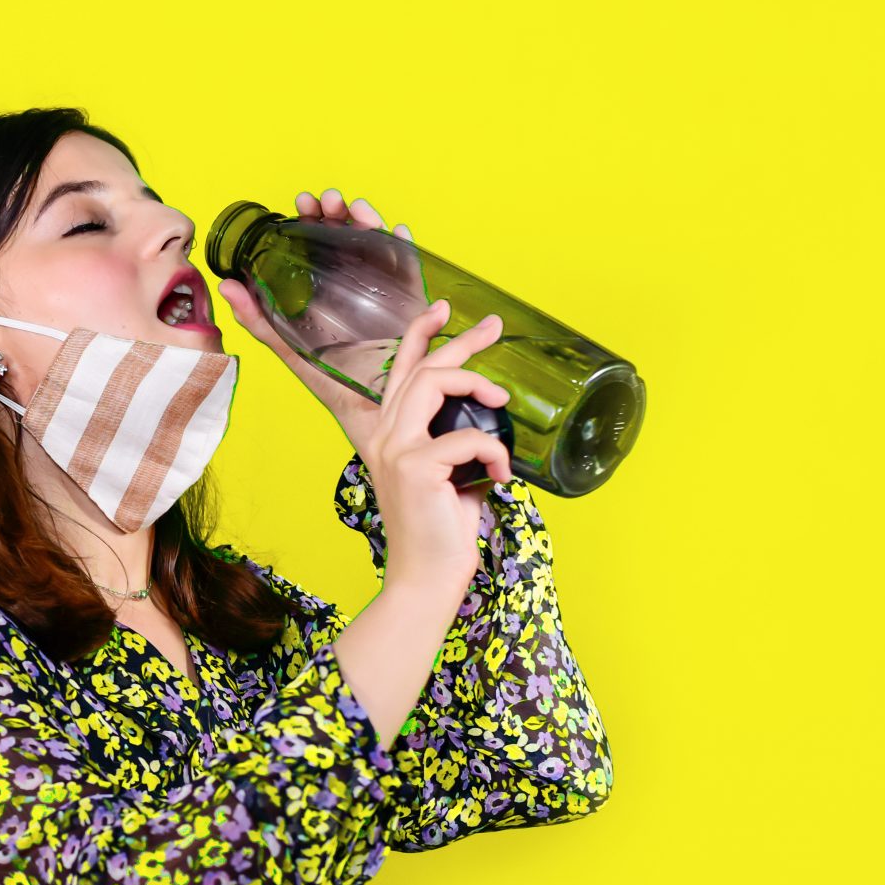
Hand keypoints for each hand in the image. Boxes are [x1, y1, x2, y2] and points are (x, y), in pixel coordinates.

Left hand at [217, 188, 435, 456]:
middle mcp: (354, 284)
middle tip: (324, 203)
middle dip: (335, 212)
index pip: (315, 244)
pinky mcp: (411, 303)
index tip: (297, 207)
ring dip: (366, 219)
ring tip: (354, 211)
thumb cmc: (334, 386)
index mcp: (324, 289)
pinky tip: (394, 231)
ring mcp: (383, 291)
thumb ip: (260, 322)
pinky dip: (405, 246)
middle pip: (346, 236)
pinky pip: (410, 268)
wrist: (374, 418)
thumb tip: (227, 285)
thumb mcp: (292, 351)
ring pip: (376, 243)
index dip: (307, 220)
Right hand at [359, 298, 513, 601]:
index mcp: (387, 435)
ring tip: (501, 399)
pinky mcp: (415, 466)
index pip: (397, 371)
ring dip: (476, 383)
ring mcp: (395, 448)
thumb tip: (490, 424)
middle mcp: (383, 435)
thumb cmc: (441, 531)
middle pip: (421, 366)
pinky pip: (469, 438)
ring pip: (435, 382)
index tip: (443, 307)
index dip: (418, 334)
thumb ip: (456, 443)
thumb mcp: (449, 475)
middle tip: (494, 327)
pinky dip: (495, 454)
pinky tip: (500, 476)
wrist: (427, 576)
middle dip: (460, 341)